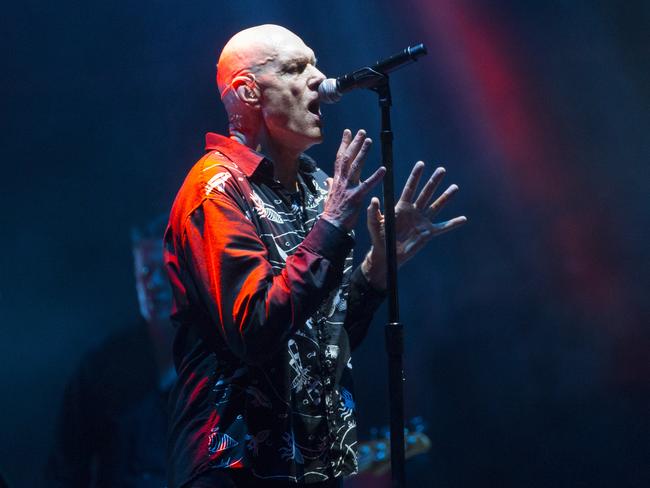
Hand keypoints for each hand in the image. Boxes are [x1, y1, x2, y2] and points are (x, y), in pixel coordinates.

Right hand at [321, 129, 385, 230]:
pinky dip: (375, 177)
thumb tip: (328, 179)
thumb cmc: (332, 212)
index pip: (340, 158)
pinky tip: (383, 169)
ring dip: (362, 153)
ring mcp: (348, 188)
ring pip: (355, 167)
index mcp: (336, 180)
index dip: (344, 144)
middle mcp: (341, 181)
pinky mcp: (355, 197)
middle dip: (354, 143)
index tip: (348, 132)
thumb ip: (331, 186)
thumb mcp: (329, 196)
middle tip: (361, 131)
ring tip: (369, 141)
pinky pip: (367, 185)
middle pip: (347, 158)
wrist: (331, 226)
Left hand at [362, 161, 466, 288]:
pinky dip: (453, 223)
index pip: (410, 188)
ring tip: (455, 187)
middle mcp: (414, 211)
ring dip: (445, 197)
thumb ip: (373, 212)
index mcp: (401, 207)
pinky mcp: (427, 233)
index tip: (421, 164)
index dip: (415, 176)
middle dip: (433, 181)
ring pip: (436, 206)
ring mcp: (422, 221)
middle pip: (426, 193)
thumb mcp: (373, 224)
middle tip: (441, 169)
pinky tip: (463, 219)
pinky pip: (443, 227)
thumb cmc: (379, 238)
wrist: (387, 255)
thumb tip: (374, 199)